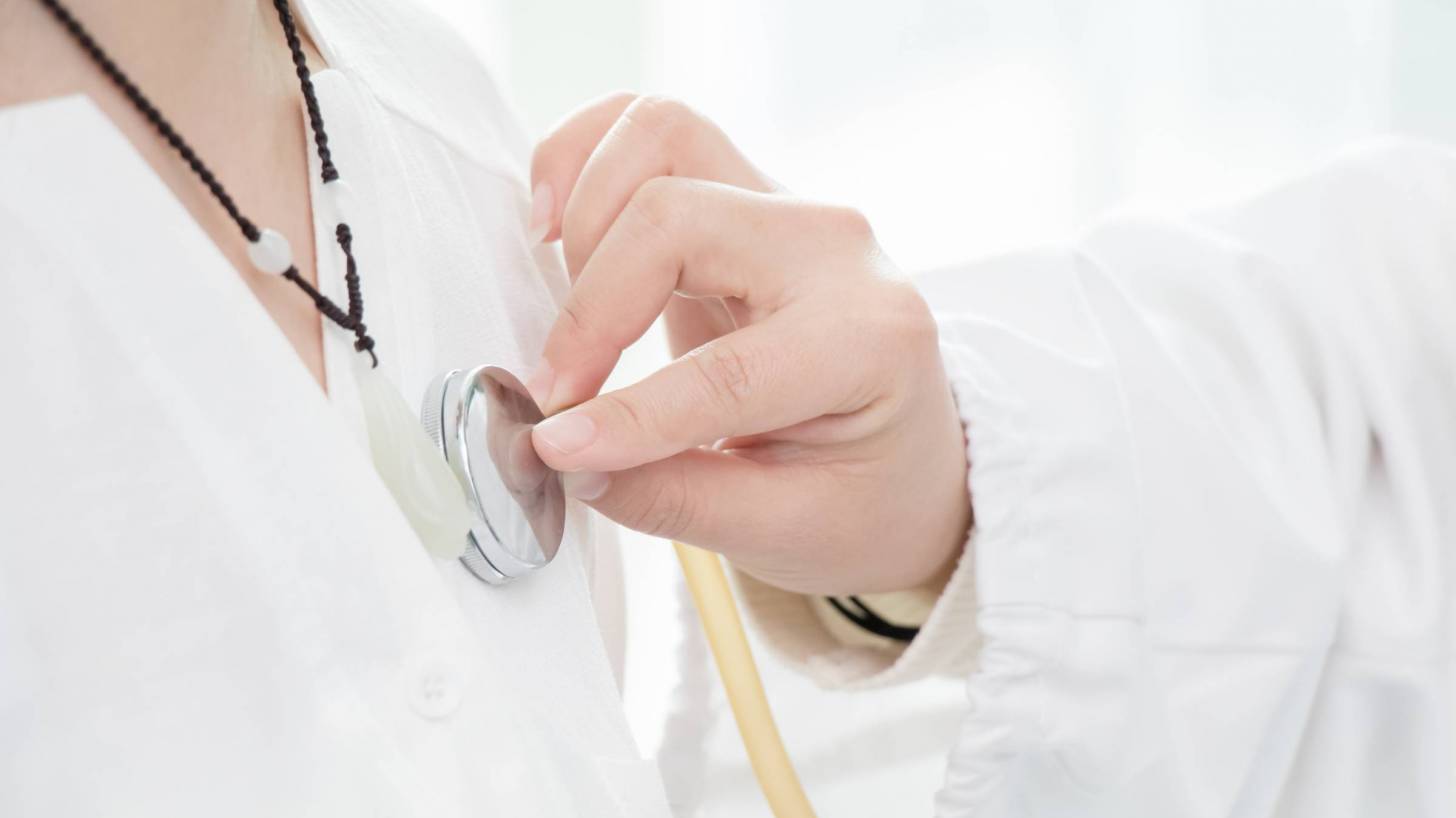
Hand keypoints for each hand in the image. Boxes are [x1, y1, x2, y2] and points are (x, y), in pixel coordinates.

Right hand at [525, 93, 969, 594]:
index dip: (629, 413)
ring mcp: (789, 204)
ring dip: (585, 210)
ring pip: (661, 134)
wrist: (905, 451)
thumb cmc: (860, 493)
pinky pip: (652, 128)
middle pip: (676, 215)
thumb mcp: (786, 529)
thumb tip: (564, 460)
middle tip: (559, 389)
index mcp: (870, 341)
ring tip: (558, 294)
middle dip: (593, 305)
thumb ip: (672, 499)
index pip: (729, 368)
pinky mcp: (743, 191)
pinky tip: (557, 229)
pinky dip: (586, 159)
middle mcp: (834, 248)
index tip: (558, 447)